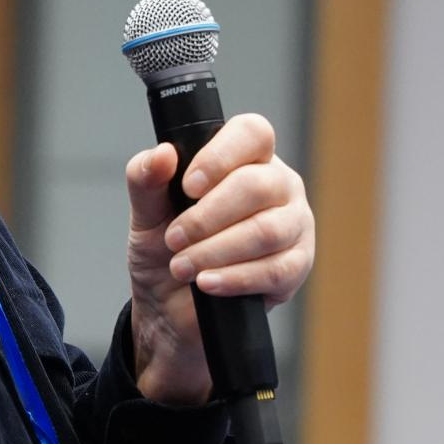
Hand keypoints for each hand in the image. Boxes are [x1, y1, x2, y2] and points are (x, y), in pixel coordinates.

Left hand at [125, 114, 313, 406]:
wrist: (171, 310)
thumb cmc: (167, 251)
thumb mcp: (146, 214)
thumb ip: (146, 179)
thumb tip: (161, 154)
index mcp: (246, 159)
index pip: (252, 134)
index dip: (219, 157)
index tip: (187, 186)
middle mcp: (277, 185)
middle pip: (258, 185)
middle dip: (207, 217)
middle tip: (174, 239)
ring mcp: (294, 224)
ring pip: (267, 230)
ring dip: (216, 250)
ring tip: (183, 266)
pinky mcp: (297, 265)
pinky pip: (276, 269)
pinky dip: (235, 278)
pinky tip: (208, 283)